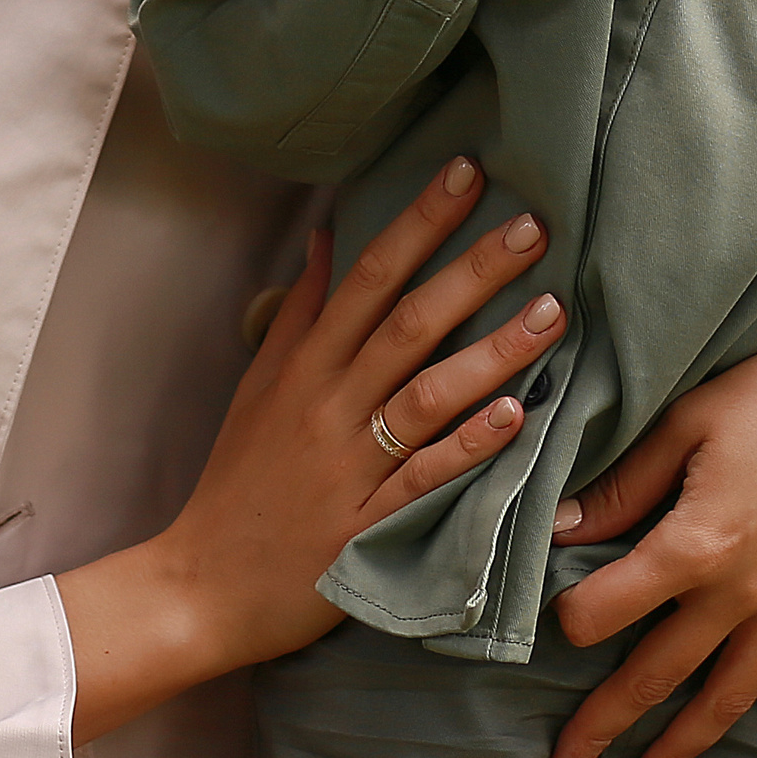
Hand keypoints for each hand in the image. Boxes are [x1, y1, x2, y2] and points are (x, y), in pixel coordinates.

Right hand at [58, 158, 563, 740]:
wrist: (204, 584)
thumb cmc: (238, 480)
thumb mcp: (259, 386)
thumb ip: (300, 313)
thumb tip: (329, 235)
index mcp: (304, 367)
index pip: (367, 277)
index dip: (417, 222)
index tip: (466, 173)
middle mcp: (329, 406)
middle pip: (407, 323)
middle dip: (472, 271)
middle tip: (534, 226)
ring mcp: (351, 467)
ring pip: (427, 395)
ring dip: (493, 352)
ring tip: (552, 313)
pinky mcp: (369, 528)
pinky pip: (426, 479)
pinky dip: (469, 446)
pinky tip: (518, 416)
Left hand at [544, 199, 756, 757]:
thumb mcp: (684, 421)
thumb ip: (624, 484)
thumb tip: (559, 529)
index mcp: (696, 547)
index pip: (606, 609)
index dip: (568, 616)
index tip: (545, 619)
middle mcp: (746, 594)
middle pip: (659, 674)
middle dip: (604, 727)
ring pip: (731, 696)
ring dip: (687, 749)